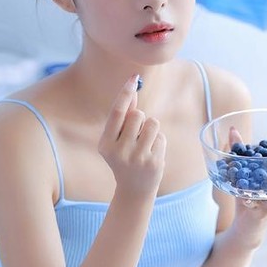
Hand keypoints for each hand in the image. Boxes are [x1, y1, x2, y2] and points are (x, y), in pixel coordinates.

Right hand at [98, 75, 165, 196]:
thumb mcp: (118, 139)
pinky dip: (158, 142)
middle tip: (136, 134)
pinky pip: (161, 137)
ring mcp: (137, 158)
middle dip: (140, 119)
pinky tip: (152, 154)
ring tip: (145, 143)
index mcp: (105, 144)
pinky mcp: (153, 162)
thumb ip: (124, 115)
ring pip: (152, 123)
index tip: (134, 78)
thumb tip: (133, 88)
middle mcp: (119, 151)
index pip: (117, 112)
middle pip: (137, 115)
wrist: (134, 189)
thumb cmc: (124, 157)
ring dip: (151, 129)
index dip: (126, 93)